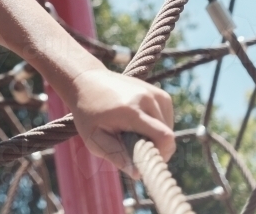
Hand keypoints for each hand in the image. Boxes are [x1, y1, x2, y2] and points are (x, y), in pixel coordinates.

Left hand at [60, 67, 175, 178]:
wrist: (87, 81)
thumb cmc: (87, 112)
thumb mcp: (94, 138)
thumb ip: (116, 156)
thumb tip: (138, 174)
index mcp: (132, 110)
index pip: (164, 137)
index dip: (160, 155)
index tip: (145, 161)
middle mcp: (147, 98)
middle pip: (167, 136)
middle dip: (154, 148)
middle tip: (133, 148)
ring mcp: (155, 93)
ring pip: (169, 128)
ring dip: (156, 137)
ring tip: (133, 134)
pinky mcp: (159, 93)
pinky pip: (167, 118)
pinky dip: (158, 126)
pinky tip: (140, 125)